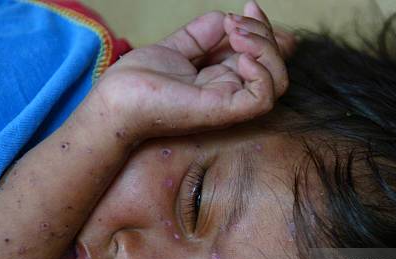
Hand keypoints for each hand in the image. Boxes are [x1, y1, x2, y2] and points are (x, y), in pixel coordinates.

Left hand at [91, 1, 294, 142]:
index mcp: (224, 78)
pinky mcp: (223, 112)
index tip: (248, 5)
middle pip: (275, 66)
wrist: (117, 98)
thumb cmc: (141, 79)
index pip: (263, 56)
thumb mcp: (179, 46)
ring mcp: (229, 104)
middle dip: (264, 33)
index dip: (264, 28)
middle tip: (234, 22)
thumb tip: (230, 17)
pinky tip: (241, 58)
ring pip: (278, 81)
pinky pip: (262, 98)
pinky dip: (262, 73)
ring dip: (265, 49)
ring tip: (236, 34)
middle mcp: (231, 92)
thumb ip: (205, 33)